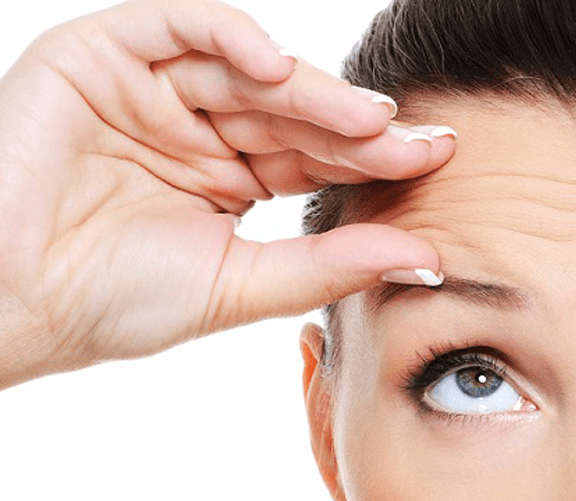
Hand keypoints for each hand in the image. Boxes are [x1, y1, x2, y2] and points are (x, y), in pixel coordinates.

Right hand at [0, 0, 453, 387]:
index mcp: (227, 177)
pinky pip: (176, 24)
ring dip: (311, 89)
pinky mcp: (102, 56)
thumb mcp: (240, 282)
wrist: (8, 304)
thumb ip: (330, 264)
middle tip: (417, 142)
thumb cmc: (110, 303)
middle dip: (356, 126)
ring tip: (368, 119)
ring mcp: (151, 88)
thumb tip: (428, 255)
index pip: (313, 153)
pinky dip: (229, 35)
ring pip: (246, 68)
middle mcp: (194, 127)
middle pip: (292, 110)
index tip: (439, 159)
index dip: (373, 155)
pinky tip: (277, 66)